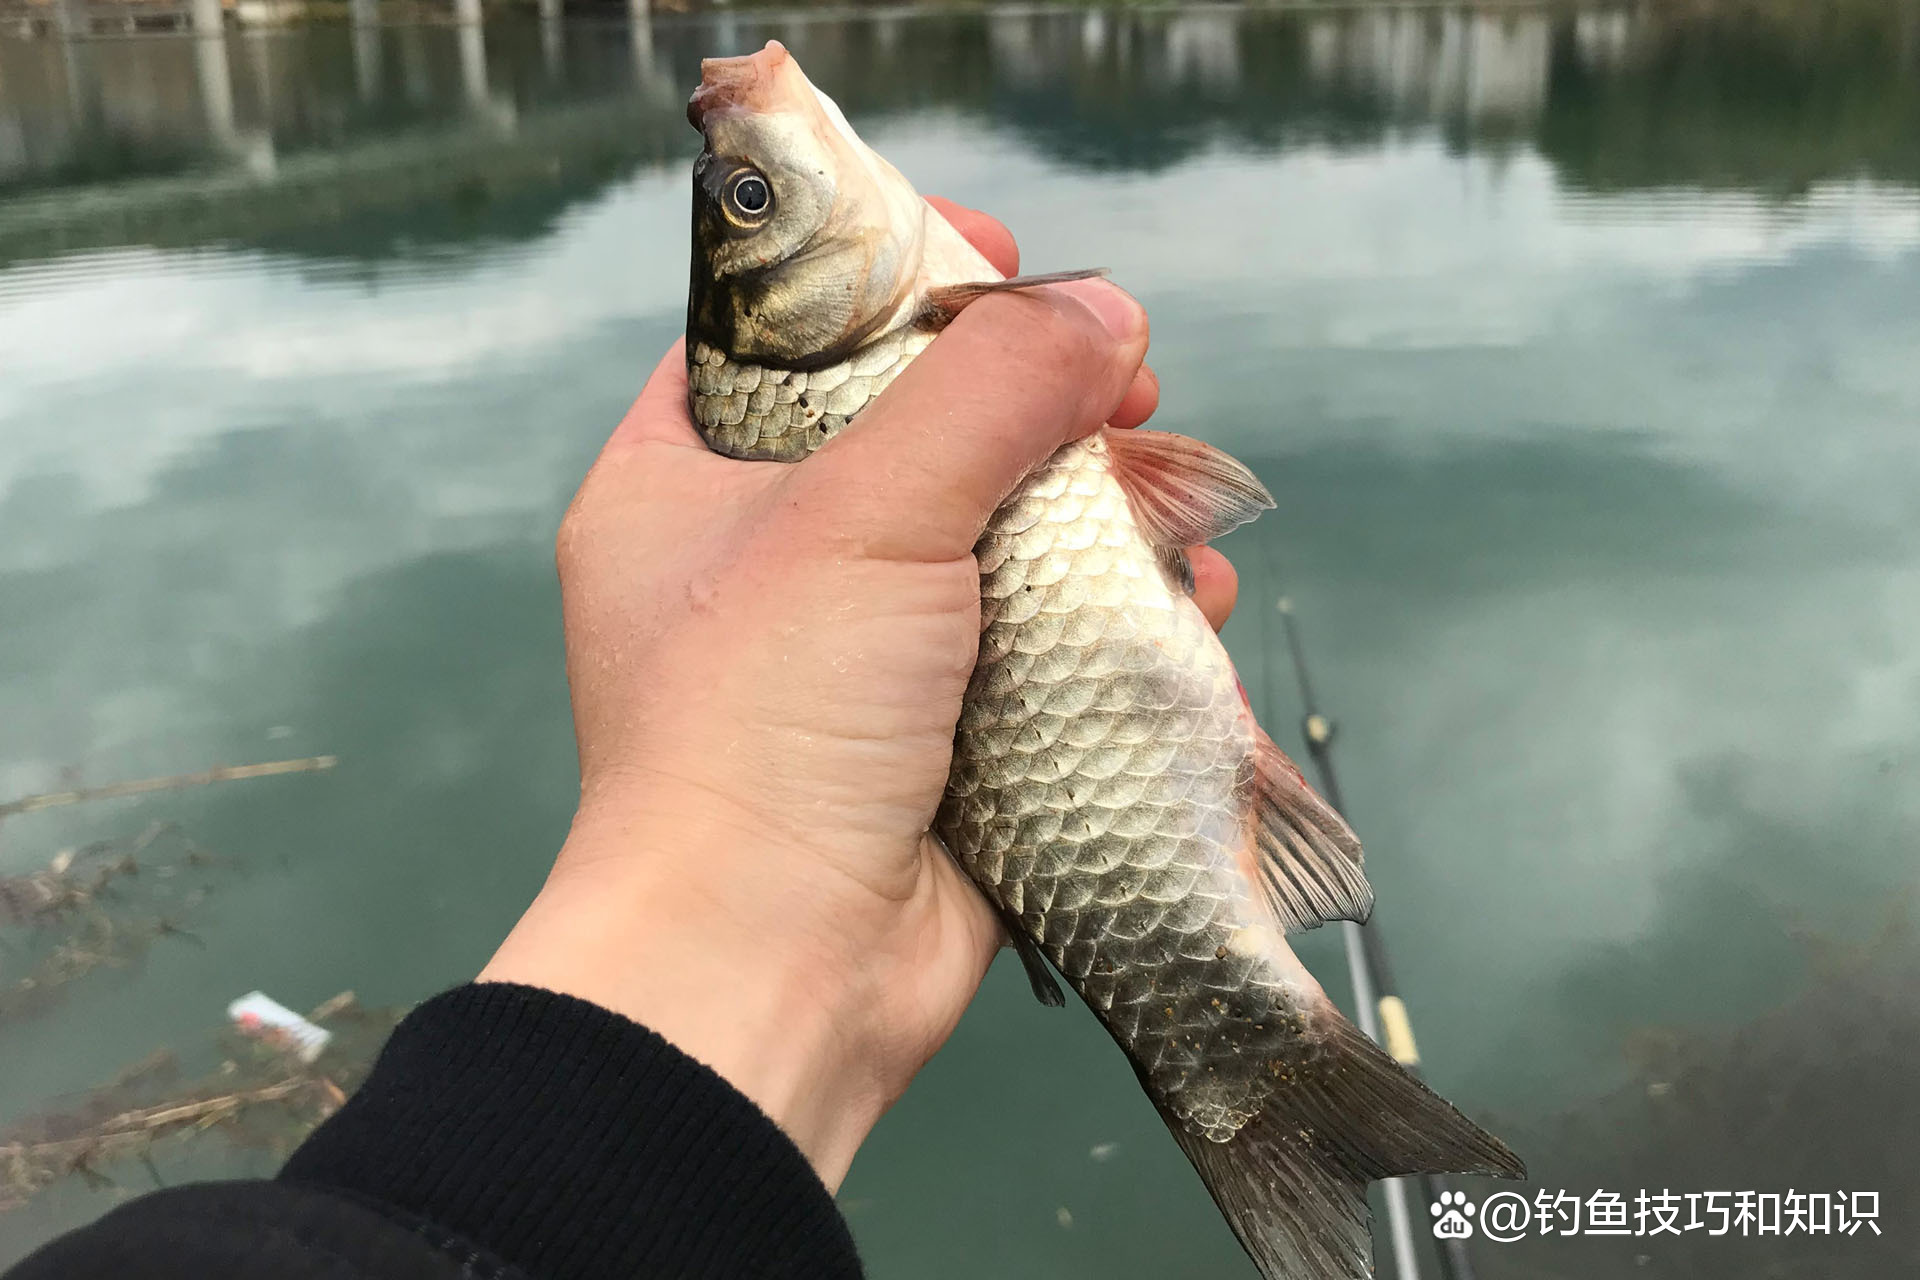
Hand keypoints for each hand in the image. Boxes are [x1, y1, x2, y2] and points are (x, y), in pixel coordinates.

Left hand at [479, 199, 1241, 1187]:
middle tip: (1128, 386)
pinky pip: (1044, 649)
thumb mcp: (862, 514)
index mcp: (684, 484)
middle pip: (924, 433)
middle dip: (1042, 407)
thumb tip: (1105, 311)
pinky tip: (1194, 607)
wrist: (773, 973)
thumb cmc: (766, 724)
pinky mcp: (941, 740)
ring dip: (1103, 516)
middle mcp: (764, 565)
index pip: (786, 337)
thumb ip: (988, 391)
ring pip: (1003, 544)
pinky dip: (1119, 622)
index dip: (894, 284)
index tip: (1002, 260)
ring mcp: (857, 658)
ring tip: (1174, 502)